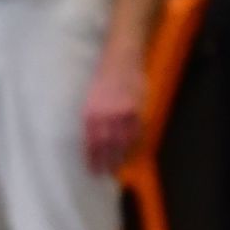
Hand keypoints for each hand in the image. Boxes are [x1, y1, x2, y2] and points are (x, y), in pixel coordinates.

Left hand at [82, 55, 144, 174]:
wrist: (122, 55)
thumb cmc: (104, 74)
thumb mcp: (91, 96)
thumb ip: (92, 117)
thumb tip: (93, 138)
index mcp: (91, 111)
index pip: (92, 143)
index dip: (93, 158)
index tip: (92, 170)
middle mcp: (106, 114)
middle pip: (107, 146)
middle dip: (106, 162)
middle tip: (106, 174)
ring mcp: (124, 112)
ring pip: (123, 141)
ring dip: (121, 156)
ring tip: (119, 168)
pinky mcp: (138, 108)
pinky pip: (137, 132)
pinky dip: (135, 144)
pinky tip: (133, 152)